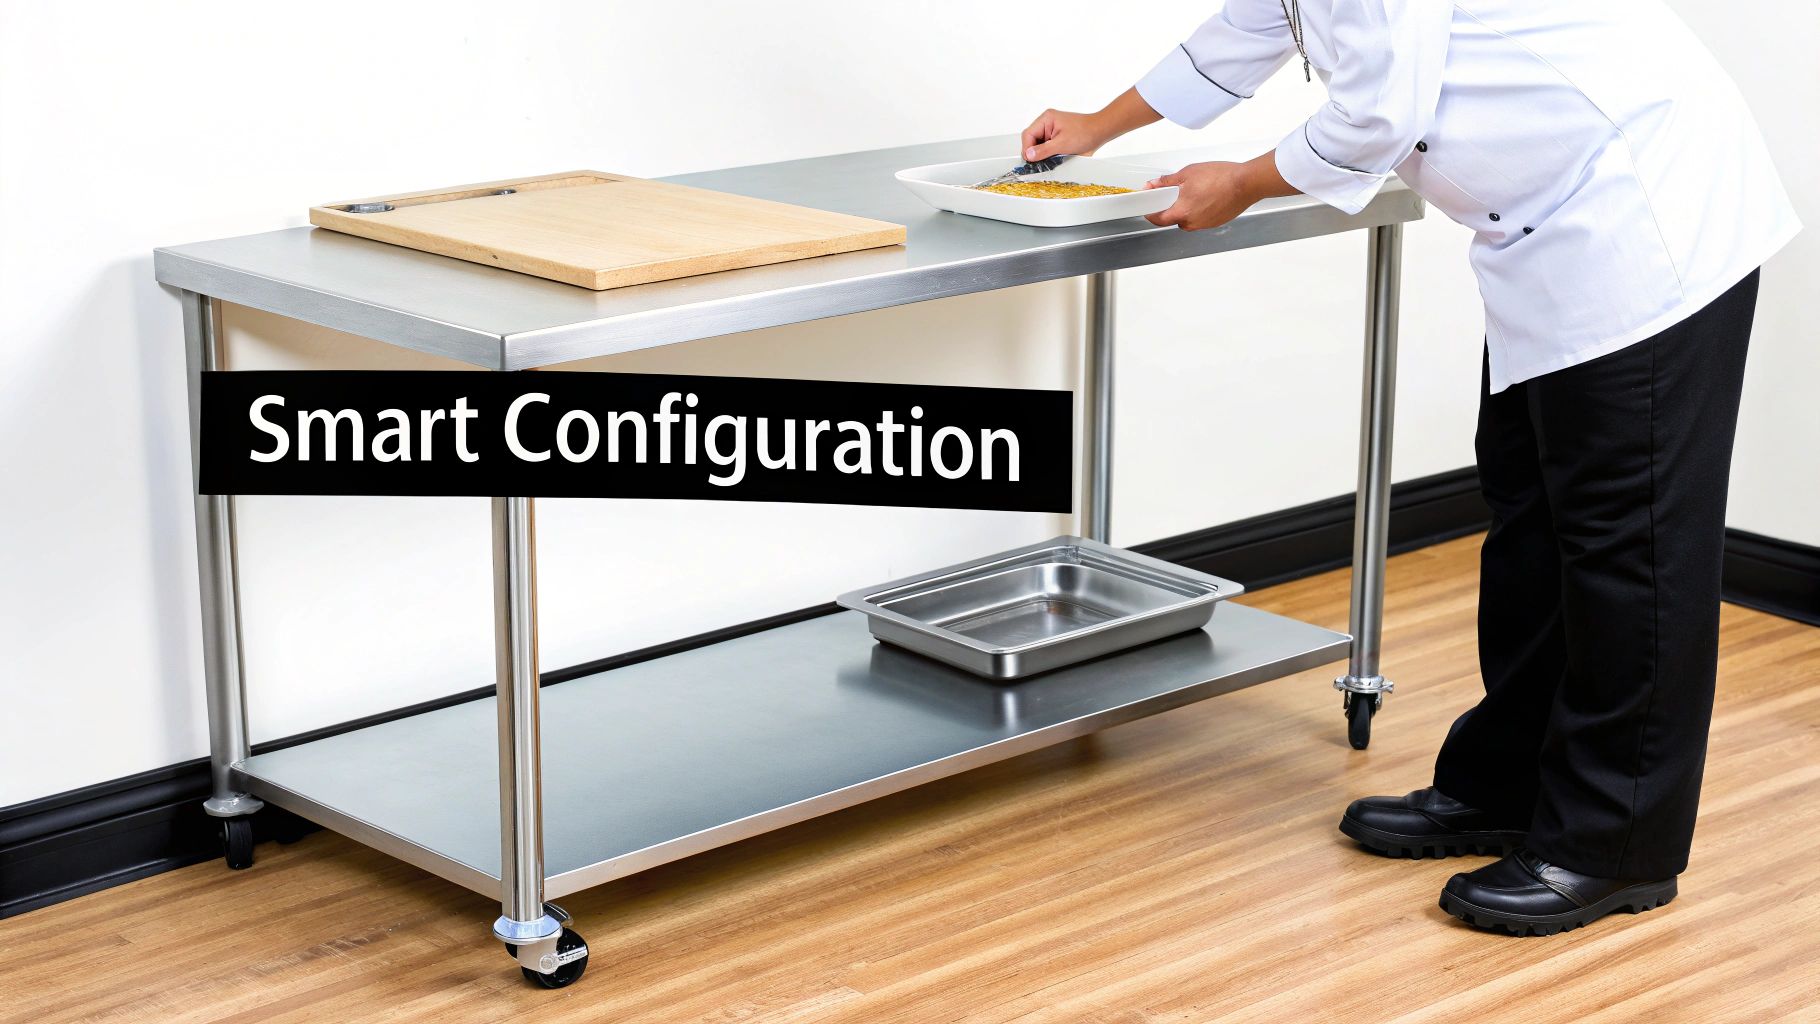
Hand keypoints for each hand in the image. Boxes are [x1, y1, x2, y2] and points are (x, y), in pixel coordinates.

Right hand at [1020, 109, 1110, 162]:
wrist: (1101, 132)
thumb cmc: (1085, 132)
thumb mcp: (1062, 144)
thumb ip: (1043, 150)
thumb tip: (1028, 155)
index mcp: (1046, 119)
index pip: (1028, 135)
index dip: (1027, 149)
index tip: (1030, 161)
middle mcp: (1047, 123)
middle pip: (1031, 140)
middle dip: (1035, 152)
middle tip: (1040, 163)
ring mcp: (1052, 130)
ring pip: (1038, 145)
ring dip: (1043, 154)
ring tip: (1051, 159)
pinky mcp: (1057, 137)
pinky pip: (1046, 147)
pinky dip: (1049, 155)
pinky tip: (1055, 158)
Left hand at [1145, 161, 1267, 230]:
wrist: (1246, 183)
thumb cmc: (1221, 177)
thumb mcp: (1188, 173)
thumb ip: (1168, 181)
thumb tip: (1155, 184)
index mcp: (1182, 212)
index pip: (1158, 219)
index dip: (1150, 212)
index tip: (1148, 207)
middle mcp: (1192, 223)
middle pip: (1173, 219)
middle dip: (1170, 208)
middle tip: (1172, 194)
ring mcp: (1205, 224)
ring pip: (1188, 219)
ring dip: (1186, 208)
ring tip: (1194, 192)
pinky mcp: (1216, 222)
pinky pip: (1201, 218)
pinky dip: (1199, 209)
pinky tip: (1206, 196)